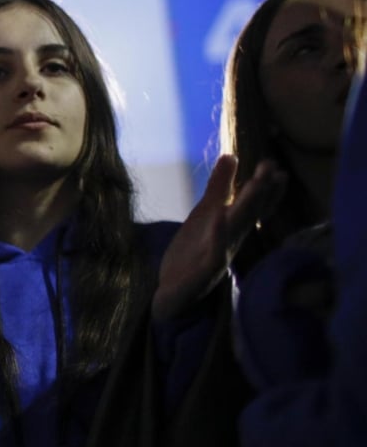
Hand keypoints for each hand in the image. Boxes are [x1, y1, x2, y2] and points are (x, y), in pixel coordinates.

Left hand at [154, 154, 286, 319]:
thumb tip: (231, 155)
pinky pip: (214, 253)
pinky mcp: (203, 272)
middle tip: (272, 168)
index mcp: (231, 227)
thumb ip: (219, 187)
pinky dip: (219, 236)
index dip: (266, 189)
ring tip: (255, 186)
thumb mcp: (205, 214)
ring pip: (236, 230)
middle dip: (260, 192)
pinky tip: (220, 217)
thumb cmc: (192, 251)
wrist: (171, 291)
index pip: (253, 206)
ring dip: (247, 208)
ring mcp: (218, 256)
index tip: (277, 168)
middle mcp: (230, 241)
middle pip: (248, 214)